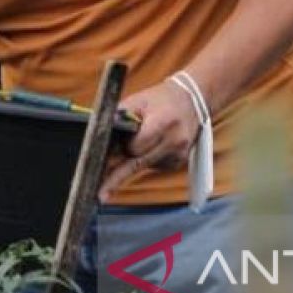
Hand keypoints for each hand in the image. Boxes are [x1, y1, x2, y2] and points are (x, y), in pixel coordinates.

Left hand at [100, 77, 200, 200]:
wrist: (193, 100)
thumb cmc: (161, 99)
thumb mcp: (138, 100)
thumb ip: (119, 117)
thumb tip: (99, 135)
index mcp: (163, 123)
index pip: (135, 148)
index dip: (118, 151)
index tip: (100, 163)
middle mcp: (173, 142)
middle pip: (137, 165)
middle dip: (115, 176)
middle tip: (99, 194)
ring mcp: (177, 155)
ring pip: (143, 166)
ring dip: (132, 161)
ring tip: (133, 143)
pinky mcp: (177, 162)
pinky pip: (152, 165)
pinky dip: (145, 158)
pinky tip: (149, 145)